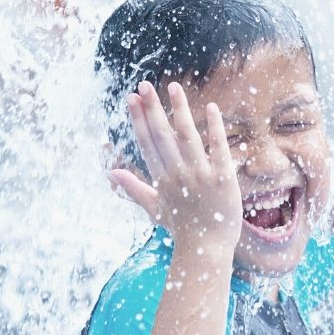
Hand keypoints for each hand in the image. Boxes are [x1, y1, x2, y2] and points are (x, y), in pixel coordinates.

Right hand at [108, 81, 242, 250]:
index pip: (147, 143)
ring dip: (179, 110)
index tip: (132, 98)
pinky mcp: (223, 179)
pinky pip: (218, 149)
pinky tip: (211, 108)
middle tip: (144, 85)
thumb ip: (133, 188)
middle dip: (152, 108)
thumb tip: (111, 173)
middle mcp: (177, 175)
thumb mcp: (154, 209)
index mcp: (161, 179)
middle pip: (162, 136)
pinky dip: (215, 128)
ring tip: (173, 87)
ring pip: (187, 136)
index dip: (139, 120)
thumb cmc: (182, 228)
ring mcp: (200, 176)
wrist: (208, 249)